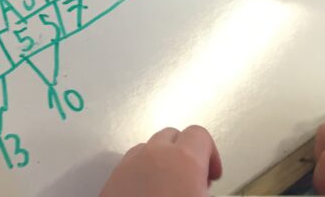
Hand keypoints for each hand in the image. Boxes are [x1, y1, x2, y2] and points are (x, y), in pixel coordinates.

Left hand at [99, 126, 221, 196]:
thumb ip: (205, 192)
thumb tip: (202, 191)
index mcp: (183, 160)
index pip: (199, 134)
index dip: (211, 154)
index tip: (211, 179)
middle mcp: (154, 154)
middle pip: (173, 136)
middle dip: (186, 155)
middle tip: (192, 185)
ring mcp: (129, 163)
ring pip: (150, 148)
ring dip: (163, 162)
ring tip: (170, 191)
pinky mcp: (112, 177)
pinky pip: (132, 162)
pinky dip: (143, 171)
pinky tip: (149, 196)